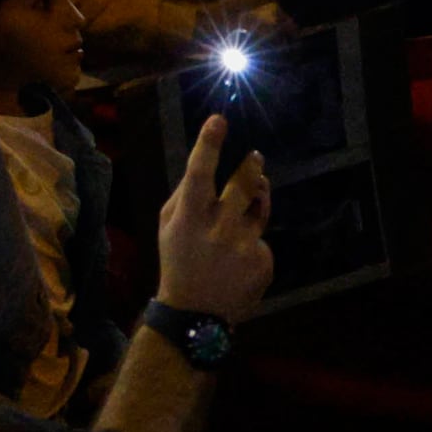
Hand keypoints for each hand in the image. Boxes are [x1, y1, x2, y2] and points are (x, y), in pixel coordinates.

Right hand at [152, 108, 277, 323]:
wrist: (196, 312)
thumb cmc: (178, 260)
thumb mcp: (168, 225)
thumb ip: (185, 195)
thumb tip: (204, 167)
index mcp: (190, 217)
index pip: (198, 173)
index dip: (208, 144)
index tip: (218, 120)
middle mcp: (219, 228)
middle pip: (242, 185)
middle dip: (251, 166)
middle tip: (255, 157)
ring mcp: (245, 245)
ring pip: (259, 208)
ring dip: (258, 196)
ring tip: (255, 194)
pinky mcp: (263, 261)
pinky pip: (261, 238)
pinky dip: (253, 240)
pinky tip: (240, 255)